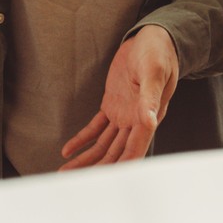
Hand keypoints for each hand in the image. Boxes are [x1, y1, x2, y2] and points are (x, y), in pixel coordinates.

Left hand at [60, 26, 178, 169]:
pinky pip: (96, 128)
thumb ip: (150, 97)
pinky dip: (82, 139)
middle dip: (96, 169)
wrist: (153, 38)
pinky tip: (68, 150)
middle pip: (115, 154)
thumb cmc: (158, 53)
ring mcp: (124, 115)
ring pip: (103, 145)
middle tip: (74, 182)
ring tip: (65, 172)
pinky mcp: (113, 105)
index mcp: (148, 118)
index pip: (133, 150)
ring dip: (85, 159)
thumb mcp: (154, 72)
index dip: (120, 168)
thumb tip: (149, 120)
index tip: (104, 184)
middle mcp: (136, 122)